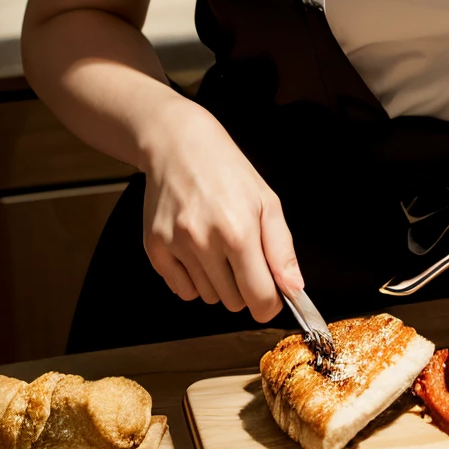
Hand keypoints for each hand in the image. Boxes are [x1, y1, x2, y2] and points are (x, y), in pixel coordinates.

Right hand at [139, 97, 301, 322]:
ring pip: (208, 297)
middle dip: (244, 287)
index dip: (270, 302)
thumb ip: (282, 249)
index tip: (271, 293)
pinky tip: (197, 250)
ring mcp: (176, 246)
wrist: (179, 145)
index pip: (259, 298)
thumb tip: (293, 288)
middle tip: (243, 256)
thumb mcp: (267, 202)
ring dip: (219, 282)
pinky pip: (181, 289)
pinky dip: (193, 279)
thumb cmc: (228, 171)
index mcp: (239, 231)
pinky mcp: (154, 248)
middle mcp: (204, 242)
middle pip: (233, 302)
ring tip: (218, 245)